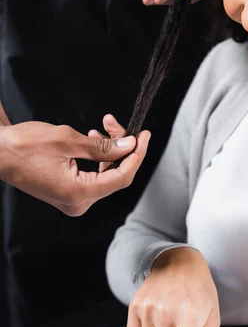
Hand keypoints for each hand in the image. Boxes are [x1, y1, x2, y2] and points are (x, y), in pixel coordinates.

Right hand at [0, 116, 149, 215]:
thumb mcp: (68, 140)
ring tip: (103, 127)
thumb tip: (129, 146)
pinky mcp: (68, 194)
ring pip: (105, 175)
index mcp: (79, 194)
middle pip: (115, 176)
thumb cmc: (24, 145)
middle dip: (122, 148)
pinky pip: (93, 177)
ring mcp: (72, 200)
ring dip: (110, 152)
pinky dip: (98, 159)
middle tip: (116, 124)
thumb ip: (103, 147)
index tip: (144, 135)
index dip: (137, 155)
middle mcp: (78, 203)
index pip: (122, 177)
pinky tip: (94, 139)